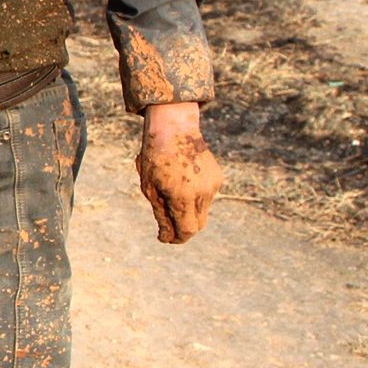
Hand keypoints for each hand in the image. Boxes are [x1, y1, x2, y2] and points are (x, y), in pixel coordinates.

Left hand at [136, 101, 221, 244]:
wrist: (174, 128)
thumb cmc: (156, 158)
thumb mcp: (150, 188)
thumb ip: (161, 214)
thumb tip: (167, 237)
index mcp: (183, 195)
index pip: (187, 230)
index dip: (176, 238)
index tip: (164, 237)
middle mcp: (202, 192)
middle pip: (198, 226)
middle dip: (183, 229)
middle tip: (167, 225)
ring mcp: (212, 185)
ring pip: (202, 212)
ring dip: (188, 212)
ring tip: (171, 192)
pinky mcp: (217, 179)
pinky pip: (206, 198)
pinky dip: (195, 198)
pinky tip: (183, 181)